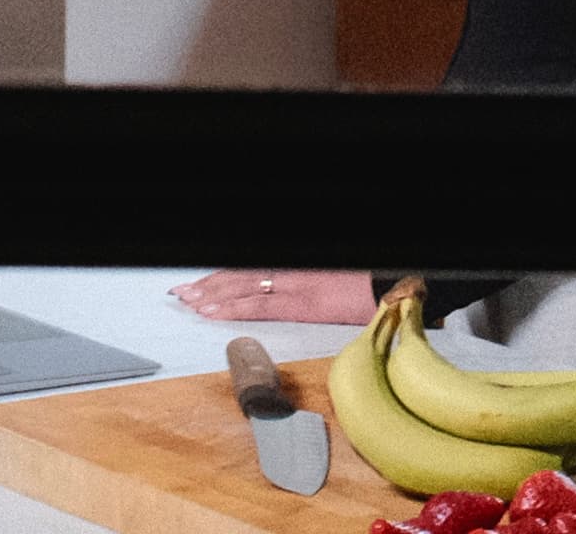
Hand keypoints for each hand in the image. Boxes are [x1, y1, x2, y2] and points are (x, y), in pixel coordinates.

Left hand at [170, 270, 378, 327]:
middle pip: (240, 274)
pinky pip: (261, 305)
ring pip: (244, 286)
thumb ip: (303, 281)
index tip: (198, 284)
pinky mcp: (303, 304)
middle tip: (182, 293)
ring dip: (213, 295)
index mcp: (295, 264)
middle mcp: (290, 270)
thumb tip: (281, 287)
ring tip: (189, 302)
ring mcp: (295, 285)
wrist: (394, 281)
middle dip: (208, 284)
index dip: (221, 276)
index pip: (249, 269)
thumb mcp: (328, 276)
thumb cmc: (364, 279)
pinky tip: (214, 312)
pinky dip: (234, 307)